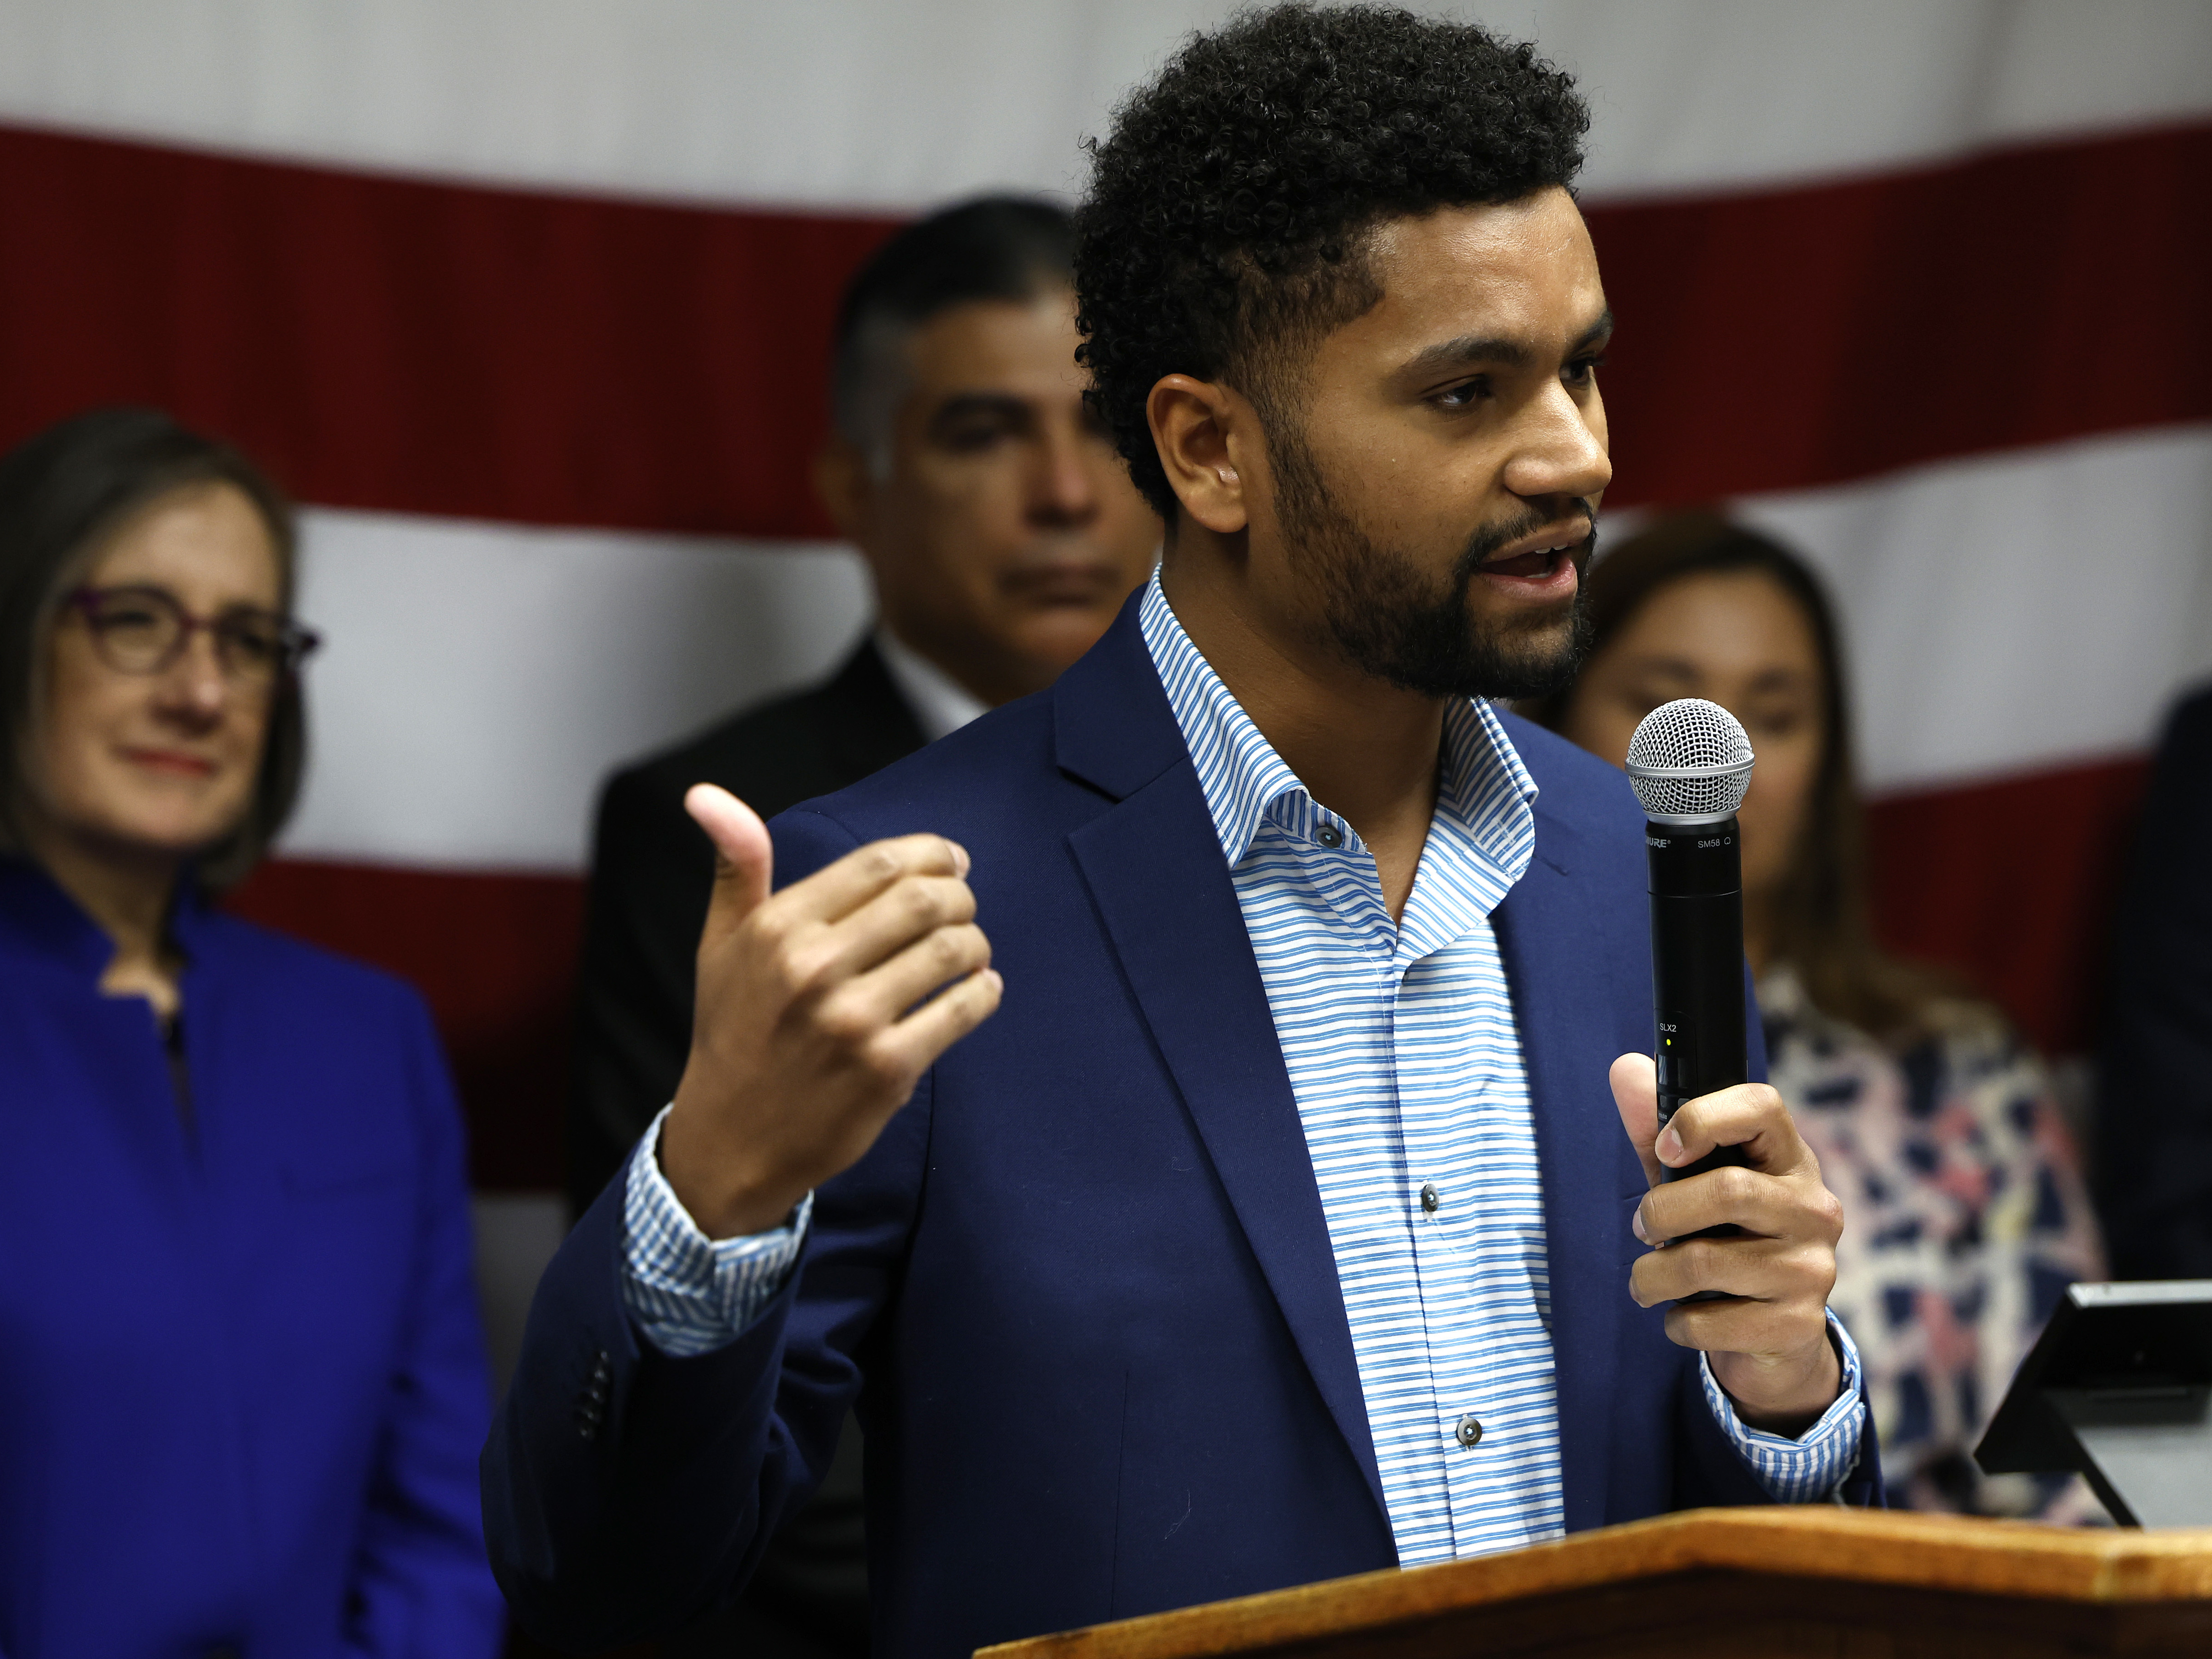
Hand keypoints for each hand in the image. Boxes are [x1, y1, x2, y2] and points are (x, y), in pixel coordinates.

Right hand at [660, 786, 1001, 1238]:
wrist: (731, 1141)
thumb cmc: (733, 1034)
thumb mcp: (721, 945)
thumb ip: (735, 866)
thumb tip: (707, 794)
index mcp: (778, 928)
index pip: (880, 863)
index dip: (932, 853)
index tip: (952, 861)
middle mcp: (813, 969)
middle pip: (925, 900)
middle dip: (961, 894)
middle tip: (966, 905)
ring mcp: (852, 1022)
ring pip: (951, 951)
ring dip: (976, 942)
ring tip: (971, 949)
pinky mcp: (886, 1070)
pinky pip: (961, 1011)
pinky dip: (983, 993)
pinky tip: (979, 989)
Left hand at [1609, 1054, 1844, 1434]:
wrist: (1772, 1330)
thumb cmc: (1724, 1236)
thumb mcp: (1689, 1181)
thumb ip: (1656, 1131)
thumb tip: (1625, 1068)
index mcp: (1788, 1158)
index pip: (1763, 1107)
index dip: (1704, 1118)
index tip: (1664, 1148)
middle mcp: (1814, 1208)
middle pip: (1728, 1191)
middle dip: (1661, 1212)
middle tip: (1642, 1228)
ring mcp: (1813, 1268)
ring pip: (1707, 1261)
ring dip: (1653, 1275)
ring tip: (1649, 1280)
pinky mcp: (1799, 1324)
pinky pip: (1711, 1321)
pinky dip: (1677, 1322)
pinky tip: (1684, 1315)